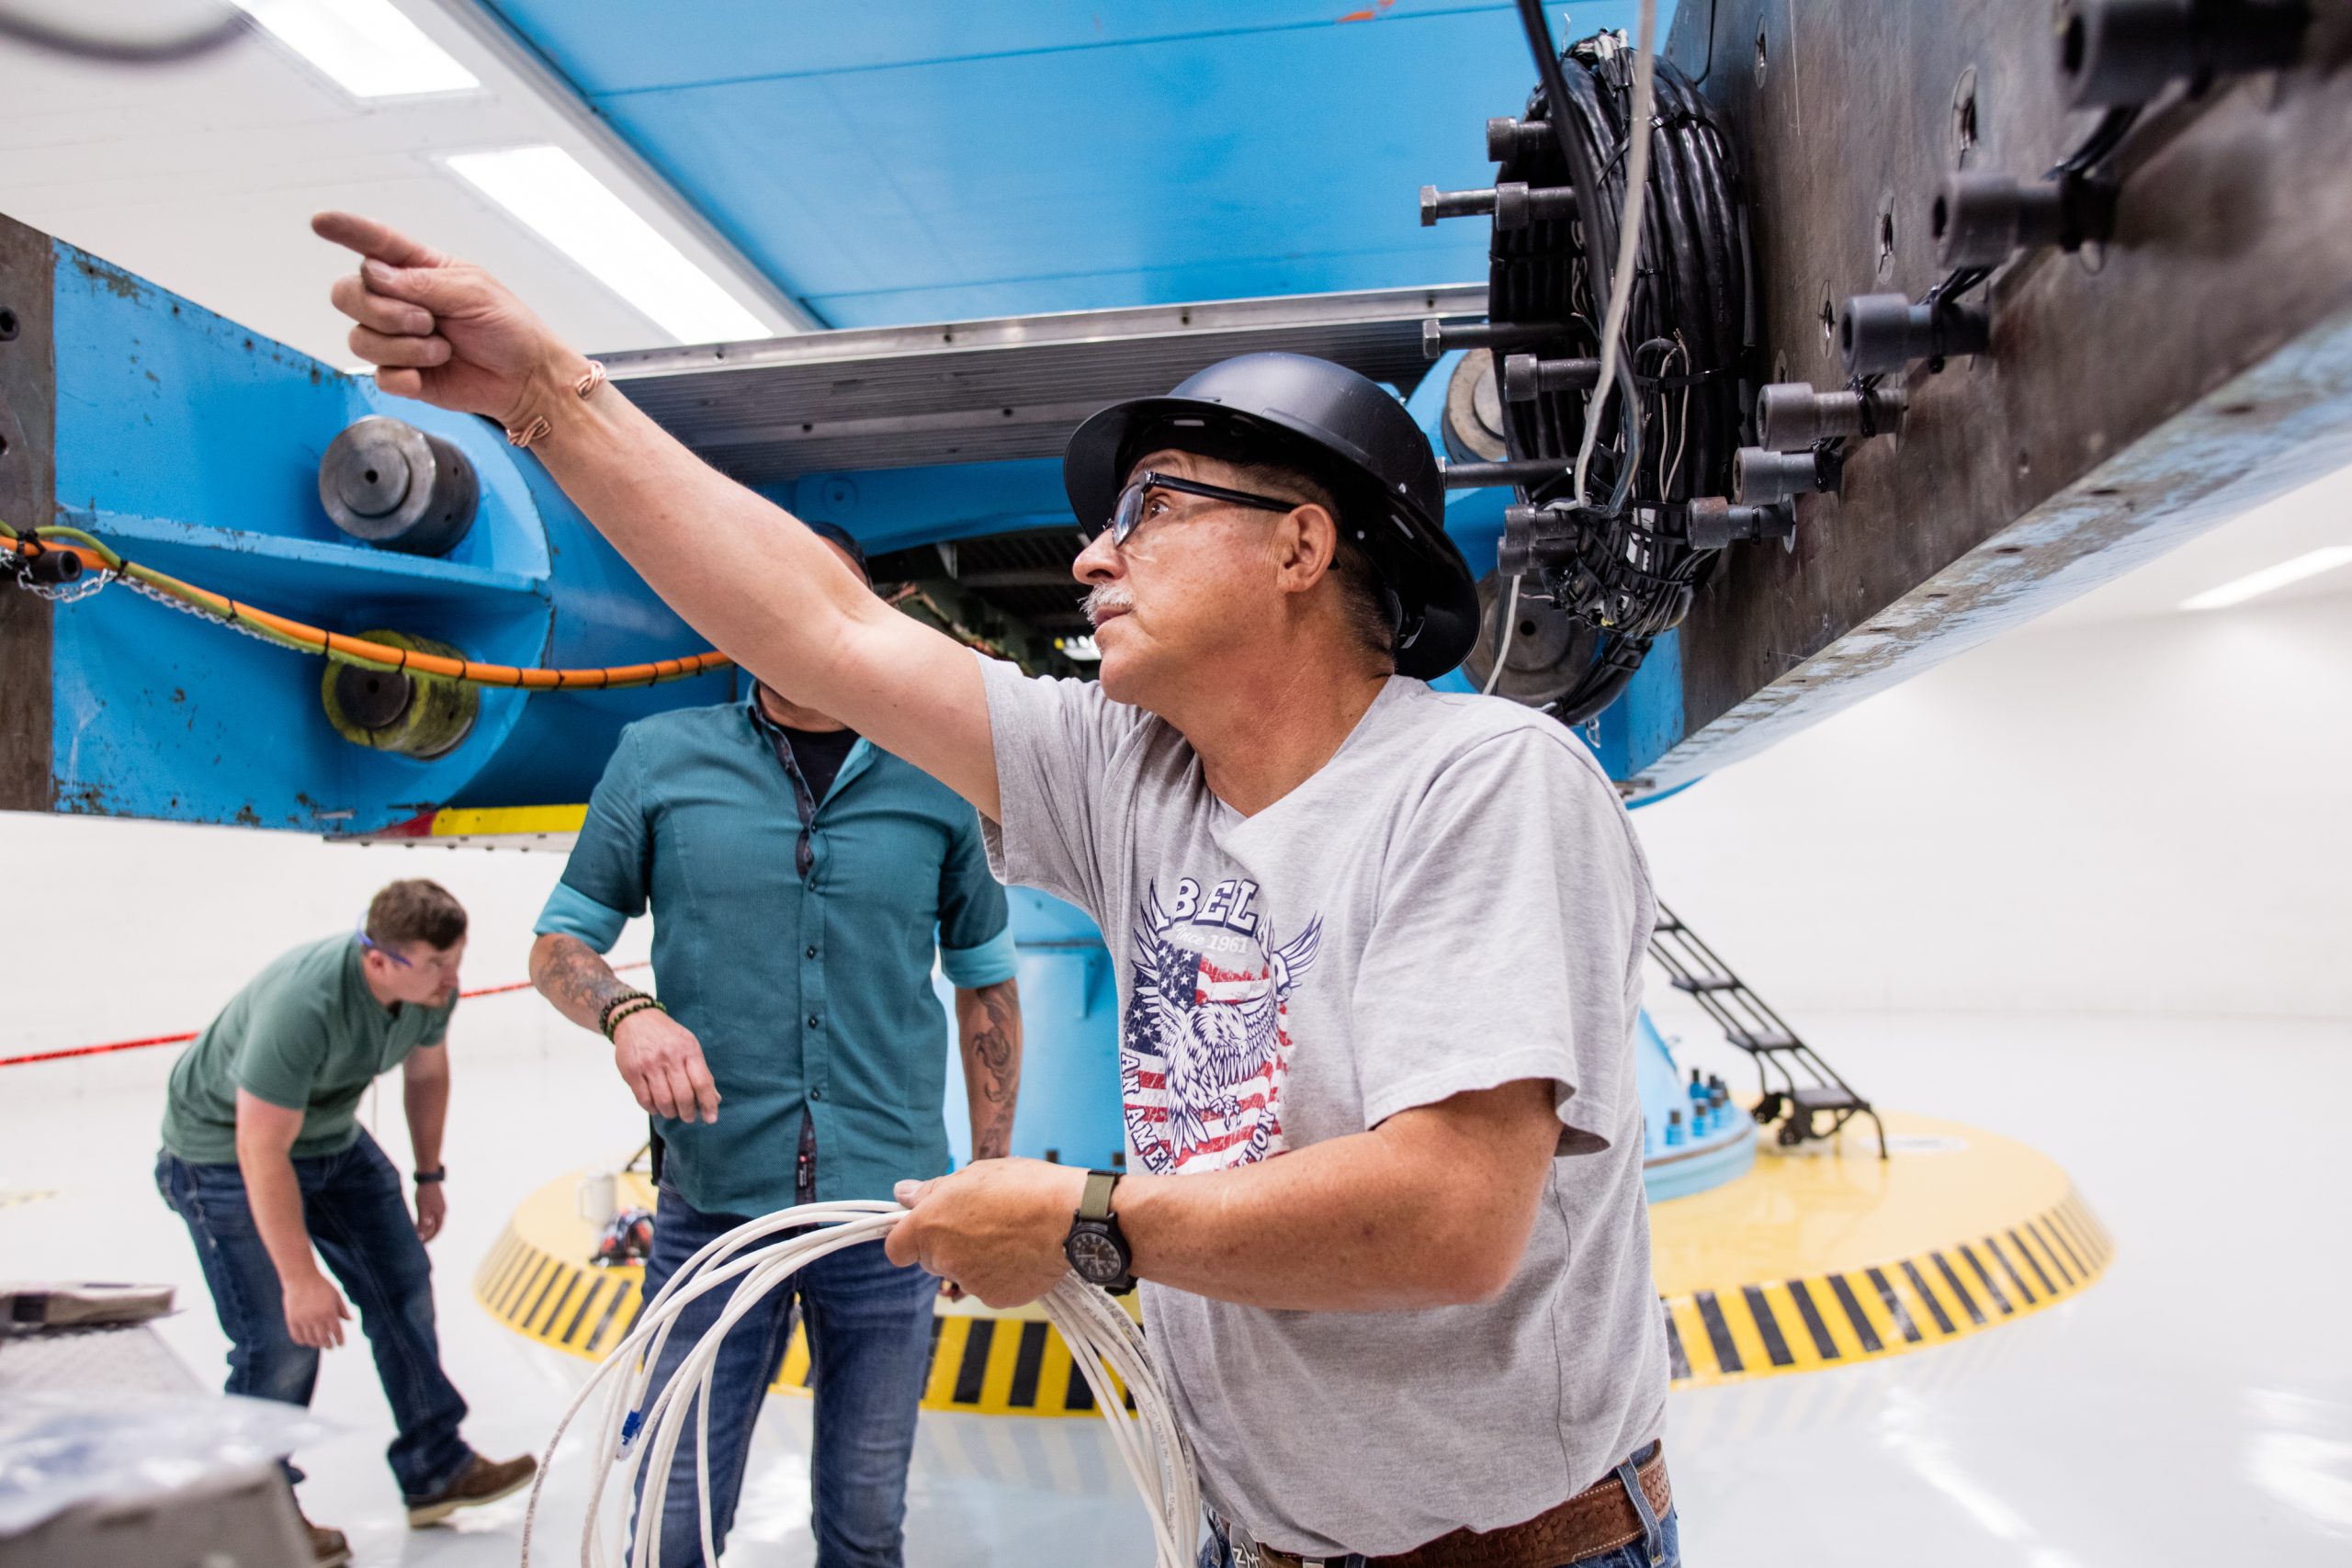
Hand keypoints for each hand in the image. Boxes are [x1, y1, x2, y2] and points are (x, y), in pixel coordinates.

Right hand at [283, 1272, 350, 1348]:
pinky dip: (302, 1341)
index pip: (336, 1332)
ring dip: (316, 1344)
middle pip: (324, 1339)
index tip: (341, 1345)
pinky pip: (297, 1337)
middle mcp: (316, 1318)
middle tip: (331, 1347)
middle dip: (329, 1345)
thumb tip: (350, 1321)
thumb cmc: (321, 1285)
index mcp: (329, 1312)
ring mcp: (303, 1320)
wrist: (301, 1277)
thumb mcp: (336, 1295)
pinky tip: (307, 1340)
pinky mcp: (292, 1320)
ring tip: (319, 1343)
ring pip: (310, 1340)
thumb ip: (343, 1309)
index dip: (340, 1340)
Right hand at [311, 211, 582, 427]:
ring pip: (359, 337)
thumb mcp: (473, 292)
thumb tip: (373, 273)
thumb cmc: (508, 329)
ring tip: (443, 348)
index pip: (373, 243)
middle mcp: (399, 300)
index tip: (321, 222)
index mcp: (418, 269)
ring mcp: (395, 338)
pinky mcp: (400, 373)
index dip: (346, 231)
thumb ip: (422, 282)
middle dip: (383, 310)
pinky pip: (378, 373)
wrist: (525, 379)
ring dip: (404, 346)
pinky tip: (433, 370)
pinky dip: (406, 374)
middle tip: (427, 320)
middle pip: (347, 293)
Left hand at [413, 1182, 446, 1242]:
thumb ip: (422, 1223)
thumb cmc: (425, 1193)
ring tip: (416, 1230)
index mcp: (441, 1214)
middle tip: (418, 1239)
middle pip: (436, 1226)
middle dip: (428, 1233)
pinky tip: (418, 1218)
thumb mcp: (422, 1209)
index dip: (430, 1238)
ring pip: (433, 1220)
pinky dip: (425, 1219)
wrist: (428, 1176)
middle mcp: (442, 1210)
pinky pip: (431, 1214)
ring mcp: (439, 1205)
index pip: (437, 1231)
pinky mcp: (435, 1201)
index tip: (422, 1244)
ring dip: (426, 1226)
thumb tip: (421, 1236)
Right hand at [612, 1008, 720, 1123]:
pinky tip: (656, 1107)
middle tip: (689, 1117)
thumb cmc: (667, 1035)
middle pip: (683, 1095)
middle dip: (688, 1112)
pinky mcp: (631, 1071)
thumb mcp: (689, 1045)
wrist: (636, 1019)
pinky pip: (644, 1099)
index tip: (711, 1118)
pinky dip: (652, 1109)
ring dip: (670, 1113)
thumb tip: (714, 1099)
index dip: (708, 1104)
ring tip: (673, 1112)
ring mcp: (649, 1064)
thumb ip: (701, 1072)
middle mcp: (669, 1057)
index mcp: (688, 1050)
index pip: (702, 1082)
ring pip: (663, 1101)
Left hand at [884, 1159, 1087, 1309]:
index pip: (896, 1248)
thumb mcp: (974, 1175)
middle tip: (982, 1222)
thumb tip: (902, 1193)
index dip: (908, 1239)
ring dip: (976, 1260)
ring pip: (963, 1274)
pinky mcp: (994, 1298)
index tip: (926, 1228)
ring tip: (1010, 1235)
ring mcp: (969, 1282)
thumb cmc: (1025, 1188)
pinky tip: (1021, 1254)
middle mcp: (943, 1258)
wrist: (1070, 1218)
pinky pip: (989, 1287)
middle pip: (932, 1260)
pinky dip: (1000, 1275)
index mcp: (930, 1225)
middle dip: (949, 1246)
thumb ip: (932, 1190)